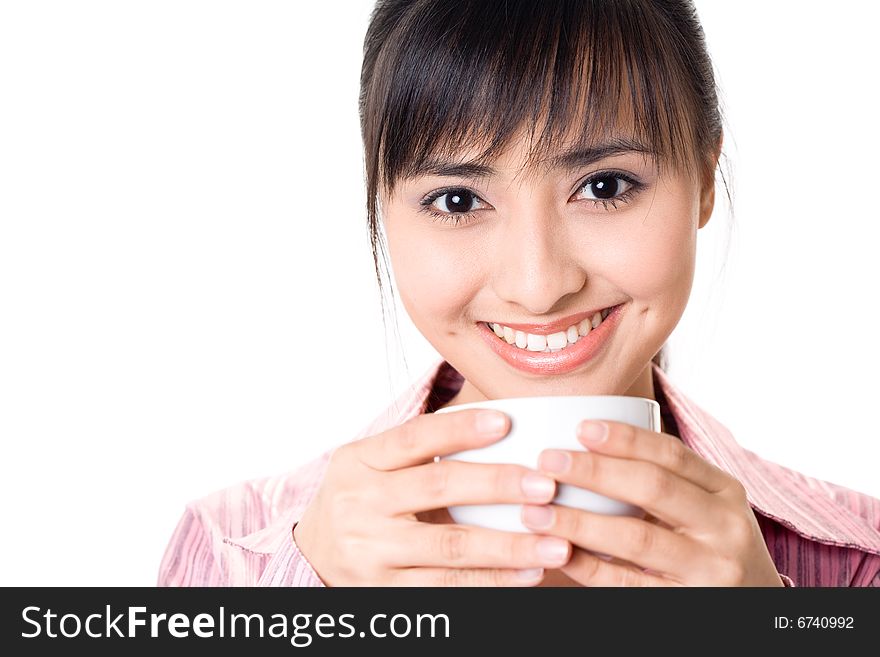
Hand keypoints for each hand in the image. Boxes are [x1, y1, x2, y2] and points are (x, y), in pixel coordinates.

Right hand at [293, 409, 571, 585]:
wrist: (312, 555)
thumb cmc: (362, 499)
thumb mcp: (371, 465)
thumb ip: (419, 449)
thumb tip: (501, 425)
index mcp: (358, 461)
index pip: (413, 437)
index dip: (460, 428)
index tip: (507, 421)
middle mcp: (359, 503)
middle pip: (437, 487)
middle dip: (498, 485)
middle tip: (546, 485)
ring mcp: (370, 551)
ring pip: (450, 547)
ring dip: (509, 546)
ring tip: (556, 543)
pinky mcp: (383, 591)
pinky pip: (447, 588)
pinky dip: (492, 582)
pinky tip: (528, 574)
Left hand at [520, 420, 782, 585]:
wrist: (757, 610)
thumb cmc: (712, 547)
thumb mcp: (706, 508)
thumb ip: (665, 480)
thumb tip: (587, 441)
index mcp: (725, 490)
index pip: (672, 454)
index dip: (625, 438)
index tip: (580, 426)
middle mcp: (725, 526)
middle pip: (653, 488)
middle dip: (594, 471)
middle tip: (547, 461)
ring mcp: (711, 569)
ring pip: (637, 537)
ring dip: (579, 522)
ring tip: (536, 511)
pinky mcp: (688, 605)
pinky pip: (629, 583)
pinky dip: (590, 567)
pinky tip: (560, 552)